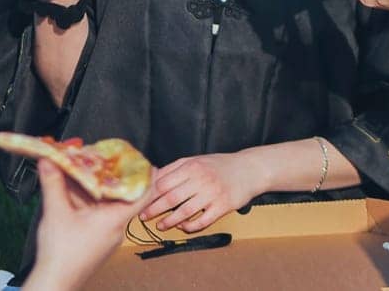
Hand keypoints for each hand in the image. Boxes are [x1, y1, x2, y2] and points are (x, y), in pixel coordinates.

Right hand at [23, 159, 144, 290]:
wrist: (56, 284)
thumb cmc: (61, 254)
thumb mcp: (56, 213)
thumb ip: (53, 183)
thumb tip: (49, 160)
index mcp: (115, 219)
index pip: (143, 195)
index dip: (147, 176)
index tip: (144, 160)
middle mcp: (115, 227)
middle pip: (122, 196)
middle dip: (112, 176)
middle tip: (105, 158)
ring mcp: (106, 234)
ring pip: (107, 204)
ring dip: (96, 188)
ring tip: (85, 169)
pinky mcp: (96, 239)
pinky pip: (98, 213)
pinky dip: (89, 200)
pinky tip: (74, 191)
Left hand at [139, 151, 263, 232]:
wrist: (249, 169)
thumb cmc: (219, 165)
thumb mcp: (196, 160)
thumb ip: (175, 169)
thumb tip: (153, 177)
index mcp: (191, 166)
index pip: (163, 183)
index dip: (149, 194)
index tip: (139, 201)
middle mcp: (201, 179)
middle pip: (171, 198)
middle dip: (154, 209)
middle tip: (143, 217)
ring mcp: (212, 194)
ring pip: (185, 212)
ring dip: (169, 221)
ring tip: (160, 226)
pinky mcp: (223, 206)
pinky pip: (203, 221)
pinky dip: (191, 227)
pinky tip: (183, 228)